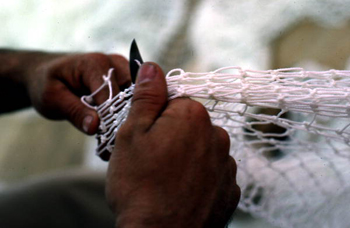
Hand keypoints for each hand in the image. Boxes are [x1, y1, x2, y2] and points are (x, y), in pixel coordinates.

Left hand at [25, 52, 129, 133]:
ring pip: (137, 98)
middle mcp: (115, 63)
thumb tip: (95, 127)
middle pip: (131, 95)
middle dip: (124, 119)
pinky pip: (133, 99)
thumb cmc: (47, 82)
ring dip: (128, 118)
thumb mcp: (52, 99)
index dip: (112, 119)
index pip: (112, 95)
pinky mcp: (126, 80)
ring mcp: (124, 71)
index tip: (109, 141)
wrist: (48, 72)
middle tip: (113, 144)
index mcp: (95, 64)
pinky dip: (127, 114)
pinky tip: (117, 130)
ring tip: (115, 139)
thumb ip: (74, 111)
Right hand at [106, 63, 239, 227]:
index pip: (176, 103)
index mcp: (193, 116)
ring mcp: (227, 165)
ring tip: (166, 182)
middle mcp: (218, 136)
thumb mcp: (131, 134)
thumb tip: (152, 67)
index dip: (156, 119)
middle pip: (191, 126)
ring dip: (187, 159)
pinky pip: (213, 174)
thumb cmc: (139, 186)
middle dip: (173, 138)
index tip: (146, 138)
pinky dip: (199, 180)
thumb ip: (146, 97)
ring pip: (202, 151)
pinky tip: (182, 194)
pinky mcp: (230, 190)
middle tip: (152, 162)